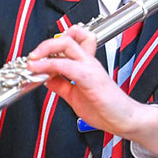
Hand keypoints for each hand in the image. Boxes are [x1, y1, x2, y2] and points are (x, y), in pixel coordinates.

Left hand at [27, 26, 157, 157]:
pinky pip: (68, 66)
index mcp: (86, 64)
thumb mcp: (75, 96)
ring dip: (45, 51)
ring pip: (67, 44)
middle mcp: (89, 62)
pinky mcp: (91, 78)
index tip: (38, 58)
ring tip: (32, 62)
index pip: (71, 41)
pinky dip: (51, 66)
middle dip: (45, 44)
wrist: (125, 119)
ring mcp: (91, 68)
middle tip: (32, 56)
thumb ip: (61, 85)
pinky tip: (42, 73)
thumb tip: (46, 78)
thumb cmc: (106, 109)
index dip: (52, 45)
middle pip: (68, 37)